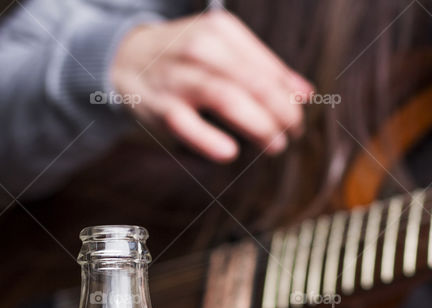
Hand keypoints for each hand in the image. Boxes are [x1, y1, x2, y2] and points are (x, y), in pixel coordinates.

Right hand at [109, 10, 312, 161]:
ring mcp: (179, 78)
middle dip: (283, 113)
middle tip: (293, 134)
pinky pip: (188, 125)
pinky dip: (210, 141)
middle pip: (255, 83)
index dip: (290, 97)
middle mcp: (201, 49)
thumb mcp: (223, 49)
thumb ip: (265, 69)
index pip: (269, 68)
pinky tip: (230, 153)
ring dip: (260, 126)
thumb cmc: (186, 57)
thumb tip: (305, 93)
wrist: (126, 58)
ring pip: (228, 99)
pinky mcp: (161, 107)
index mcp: (221, 31)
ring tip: (276, 145)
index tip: (299, 117)